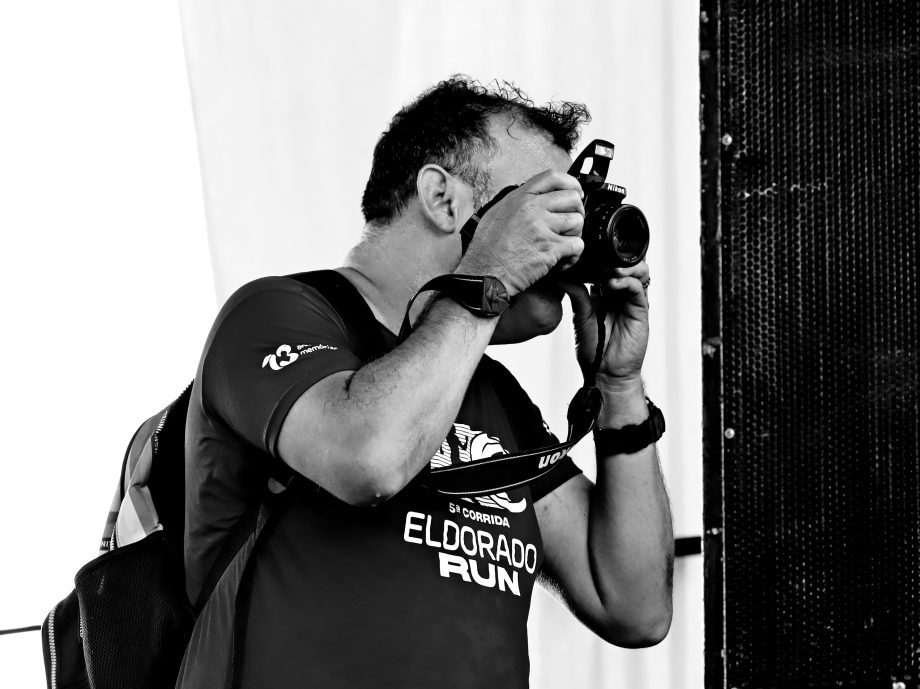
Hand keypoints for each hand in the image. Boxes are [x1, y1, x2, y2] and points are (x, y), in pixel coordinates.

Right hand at [457, 170, 584, 296]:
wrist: (484, 273)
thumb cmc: (486, 250)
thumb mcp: (496, 214)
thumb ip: (518, 204)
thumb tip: (536, 200)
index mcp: (519, 198)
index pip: (553, 177)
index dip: (570, 184)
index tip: (575, 193)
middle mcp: (531, 208)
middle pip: (571, 198)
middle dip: (576, 212)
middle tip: (569, 225)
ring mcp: (541, 227)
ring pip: (577, 221)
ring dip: (574, 234)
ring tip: (563, 245)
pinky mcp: (550, 248)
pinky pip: (577, 245)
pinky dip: (573, 255)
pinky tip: (563, 260)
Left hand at [558, 262, 649, 386]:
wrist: (605, 371)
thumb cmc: (592, 347)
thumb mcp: (580, 317)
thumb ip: (577, 295)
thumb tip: (562, 276)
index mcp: (604, 292)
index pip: (607, 266)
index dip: (600, 258)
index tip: (586, 255)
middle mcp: (620, 293)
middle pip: (626, 264)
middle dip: (615, 258)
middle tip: (599, 259)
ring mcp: (631, 301)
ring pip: (638, 272)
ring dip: (625, 266)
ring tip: (610, 270)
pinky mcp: (641, 310)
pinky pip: (639, 289)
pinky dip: (628, 282)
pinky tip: (614, 283)